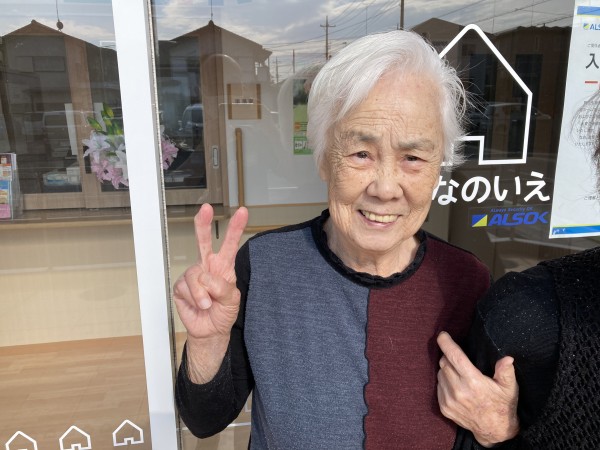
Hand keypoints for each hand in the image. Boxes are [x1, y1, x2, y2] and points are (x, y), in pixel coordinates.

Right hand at [173, 204, 247, 381]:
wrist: (210, 330)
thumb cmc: (223, 312)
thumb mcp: (232, 300)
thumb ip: (223, 287)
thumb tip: (206, 279)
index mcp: (224, 266)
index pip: (230, 244)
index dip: (236, 227)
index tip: (242, 211)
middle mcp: (207, 266)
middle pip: (204, 242)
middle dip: (203, 224)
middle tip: (206, 209)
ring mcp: (193, 275)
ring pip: (195, 274)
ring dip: (202, 293)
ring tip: (208, 304)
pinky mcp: (181, 286)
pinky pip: (186, 288)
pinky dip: (194, 299)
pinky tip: (198, 305)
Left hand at [437, 331, 518, 446]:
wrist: (494, 430)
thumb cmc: (502, 405)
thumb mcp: (509, 388)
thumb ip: (506, 372)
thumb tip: (508, 358)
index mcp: (474, 382)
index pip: (455, 356)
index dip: (446, 343)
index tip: (442, 335)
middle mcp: (459, 391)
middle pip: (444, 363)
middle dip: (449, 357)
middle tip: (459, 360)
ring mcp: (450, 400)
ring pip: (440, 374)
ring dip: (446, 370)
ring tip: (460, 375)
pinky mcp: (444, 408)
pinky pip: (438, 387)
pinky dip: (444, 382)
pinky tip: (456, 386)